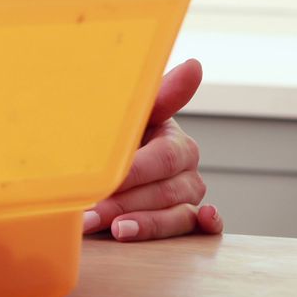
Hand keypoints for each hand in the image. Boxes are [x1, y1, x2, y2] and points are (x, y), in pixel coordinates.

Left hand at [83, 59, 223, 240]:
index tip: (109, 180)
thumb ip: (160, 95)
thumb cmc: (119, 138)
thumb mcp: (131, 117)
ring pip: (177, 215)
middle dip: (126, 203)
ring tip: (115, 231)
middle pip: (165, 190)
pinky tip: (198, 225)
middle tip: (92, 214)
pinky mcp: (187, 221)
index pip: (161, 158)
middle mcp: (186, 170)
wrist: (108, 163)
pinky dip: (204, 227)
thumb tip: (195, 65)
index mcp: (174, 142)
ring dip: (145, 225)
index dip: (135, 172)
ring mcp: (189, 198)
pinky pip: (202, 229)